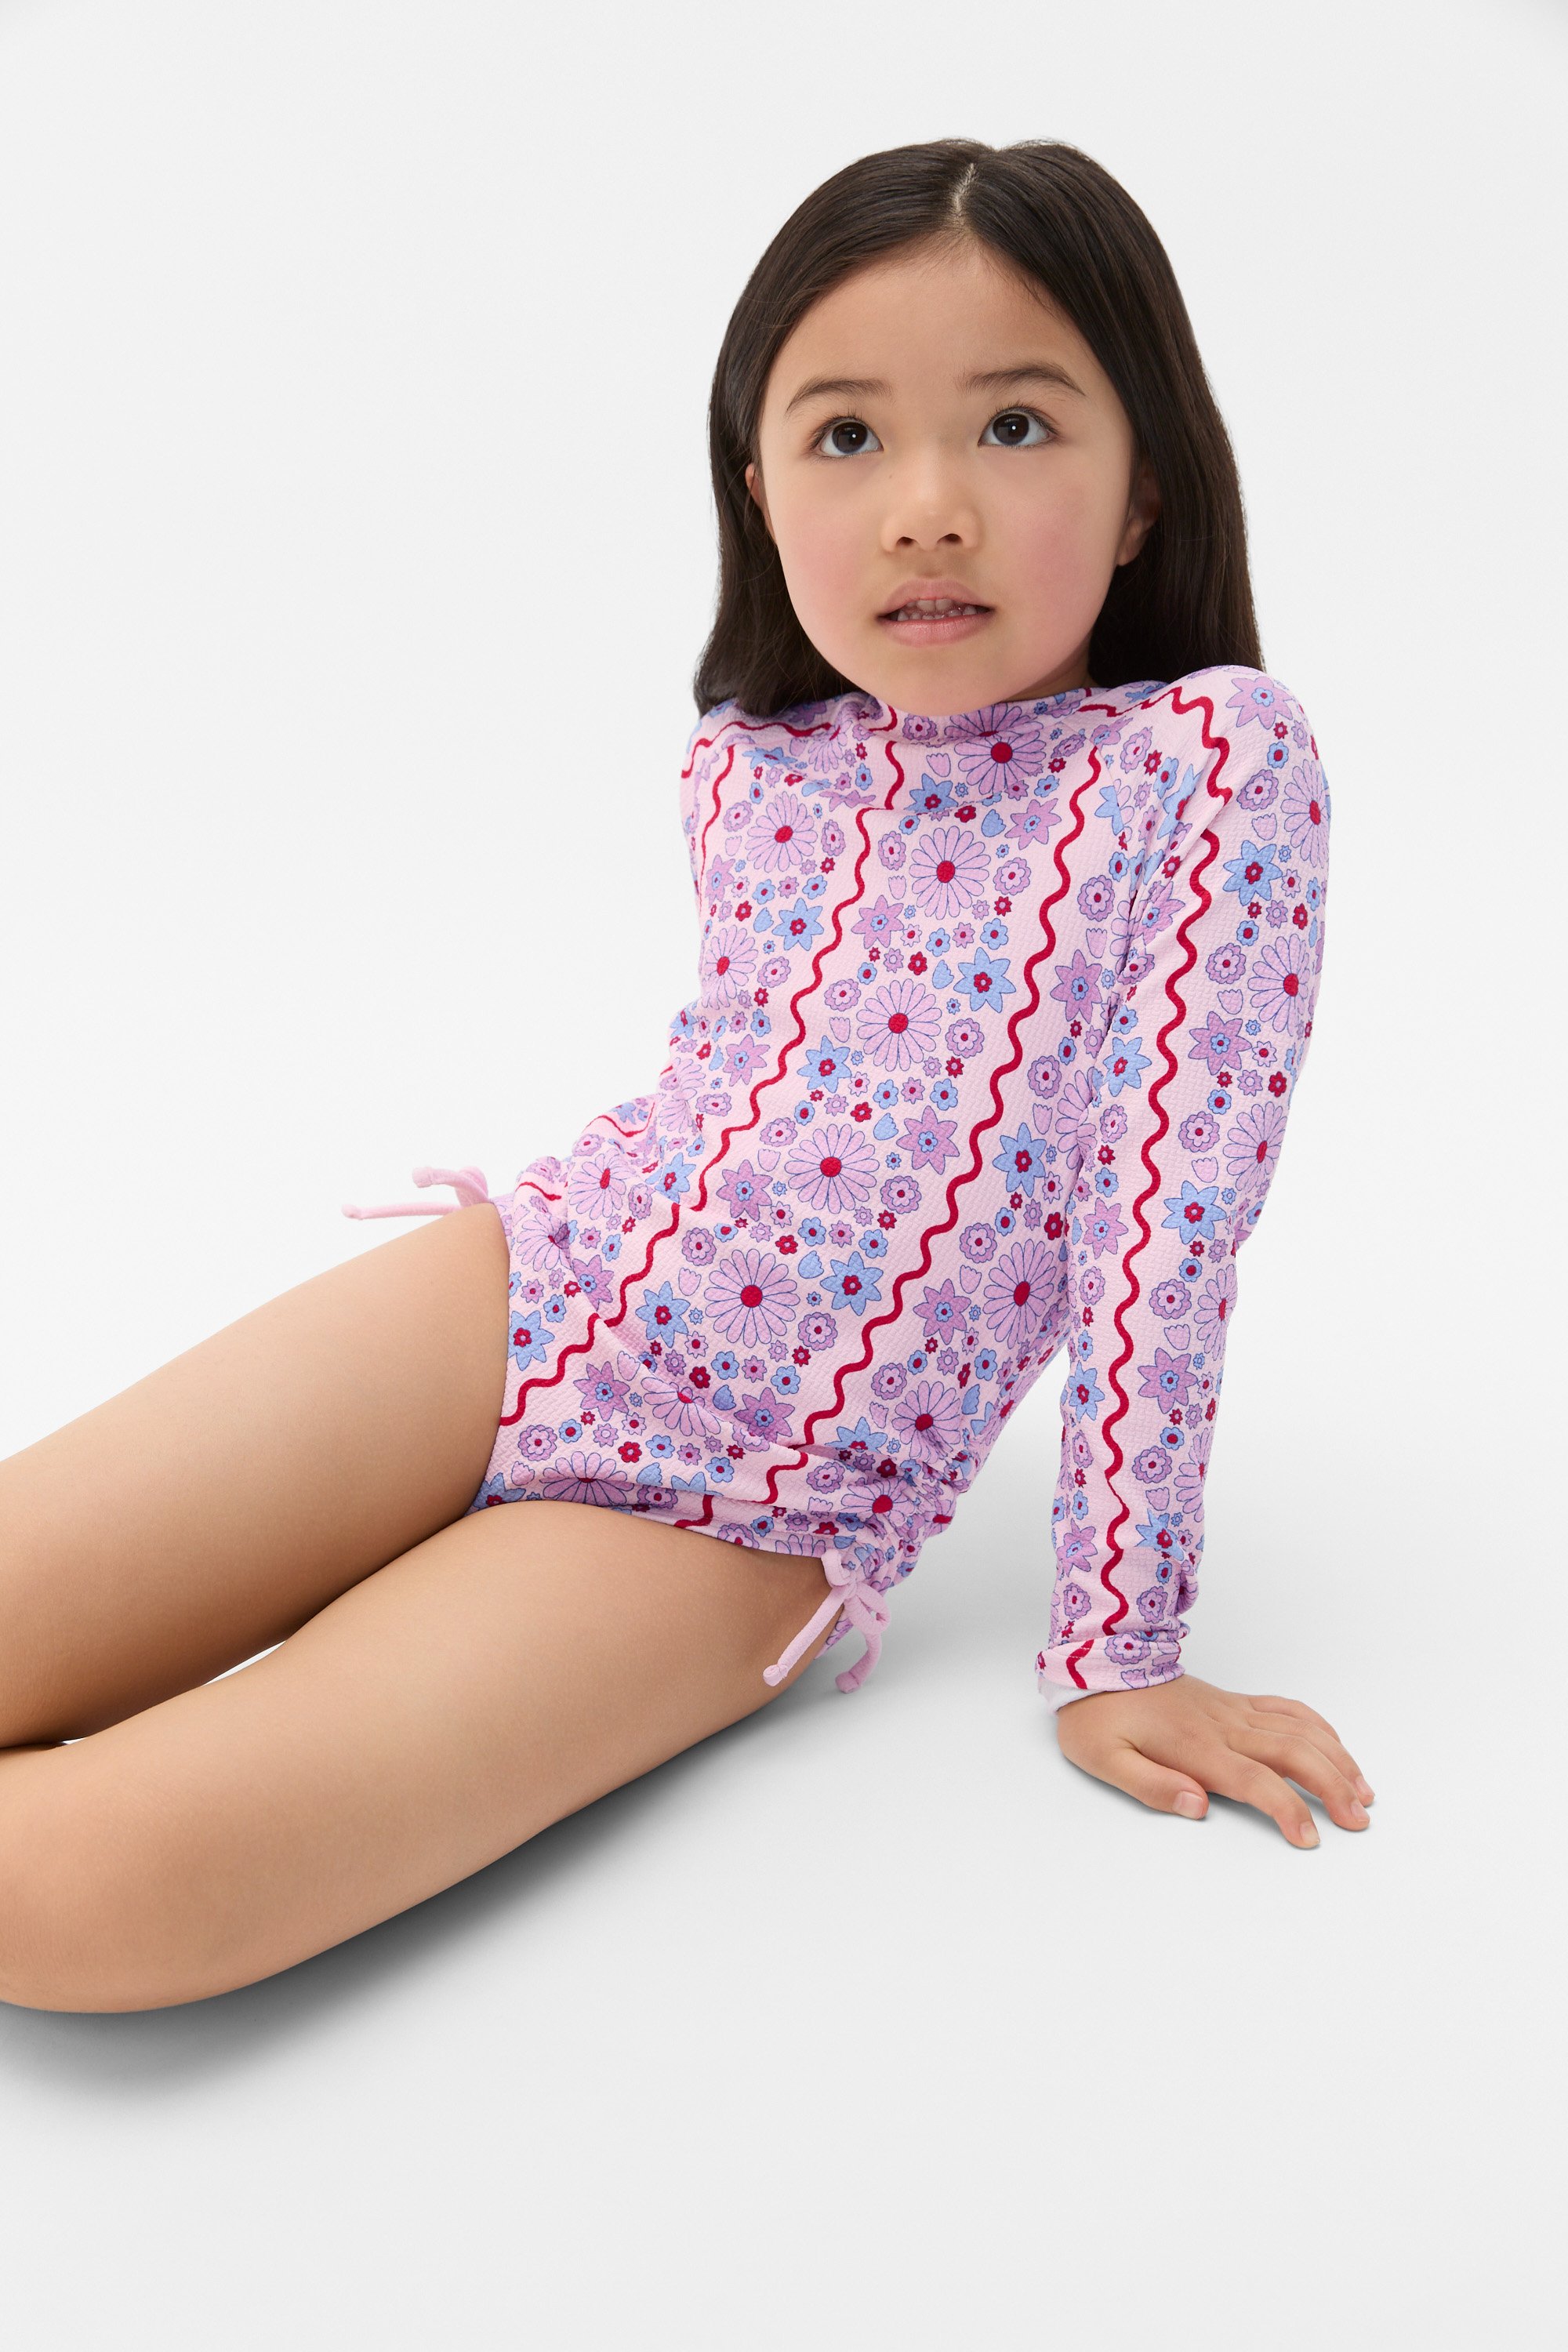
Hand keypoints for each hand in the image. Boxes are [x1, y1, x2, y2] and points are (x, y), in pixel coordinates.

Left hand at [1054, 1673, 1374, 1847]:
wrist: (1096, 1661)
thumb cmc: (1098, 1716)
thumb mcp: (1104, 1758)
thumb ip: (1152, 1785)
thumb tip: (1198, 1806)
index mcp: (1196, 1748)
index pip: (1255, 1780)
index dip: (1287, 1809)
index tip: (1310, 1838)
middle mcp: (1224, 1727)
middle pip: (1293, 1753)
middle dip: (1333, 1787)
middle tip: (1359, 1820)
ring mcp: (1233, 1711)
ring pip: (1299, 1730)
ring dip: (1336, 1759)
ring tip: (1363, 1792)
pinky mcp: (1233, 1702)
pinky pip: (1286, 1708)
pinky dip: (1318, 1726)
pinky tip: (1336, 1747)